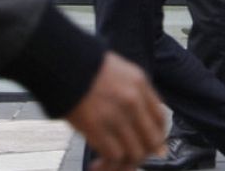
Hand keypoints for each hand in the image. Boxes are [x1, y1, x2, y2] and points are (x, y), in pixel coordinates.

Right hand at [64, 53, 165, 170]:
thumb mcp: (122, 72)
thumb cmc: (87, 68)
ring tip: (108, 165)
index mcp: (140, 85)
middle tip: (129, 160)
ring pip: (133, 153)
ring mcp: (116, 115)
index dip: (157, 137)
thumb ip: (135, 93)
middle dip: (142, 155)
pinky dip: (107, 165)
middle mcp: (133, 102)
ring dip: (123, 165)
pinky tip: (96, 165)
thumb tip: (141, 119)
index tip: (150, 147)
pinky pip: (113, 156)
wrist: (63, 63)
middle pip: (152, 141)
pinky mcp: (96, 128)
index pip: (160, 120)